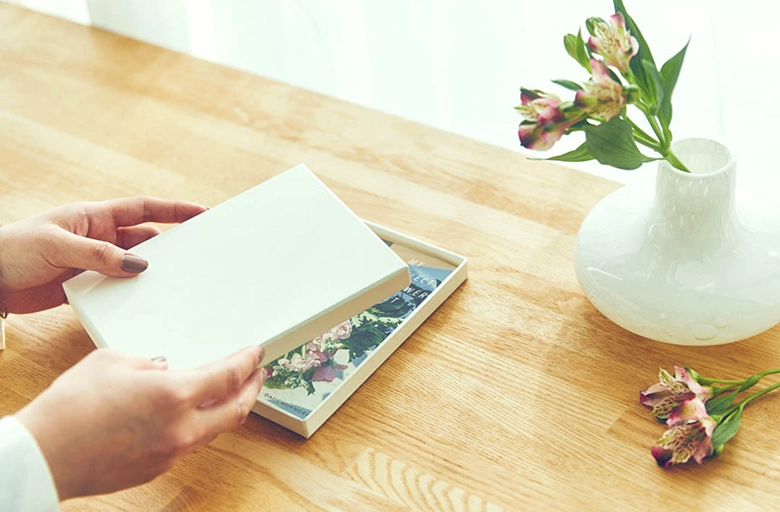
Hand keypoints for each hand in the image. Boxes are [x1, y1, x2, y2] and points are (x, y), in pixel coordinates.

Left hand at [0, 197, 205, 313]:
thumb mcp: (57, 246)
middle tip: (194, 255)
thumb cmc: (12, 250)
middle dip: (168, 246)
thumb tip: (139, 265)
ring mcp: (93, 262)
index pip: (143, 209)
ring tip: (172, 283)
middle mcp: (98, 238)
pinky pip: (116, 288)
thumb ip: (99, 255)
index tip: (201, 212)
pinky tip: (141, 302)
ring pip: (132, 266)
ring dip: (148, 274)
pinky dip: (129, 294)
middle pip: (144, 240)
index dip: (173, 210)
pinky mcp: (85, 285)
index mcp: (94, 218)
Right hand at [15, 345, 266, 499]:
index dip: (247, 363)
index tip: (256, 355)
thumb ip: (151, 362)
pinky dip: (200, 426)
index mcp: (174, 395)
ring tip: (230, 394)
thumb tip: (166, 369)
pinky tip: (192, 415)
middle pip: (236, 410)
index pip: (228, 376)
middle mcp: (181, 428)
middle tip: (258, 375)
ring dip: (228, 410)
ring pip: (215, 430)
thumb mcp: (114, 360)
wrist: (44, 455)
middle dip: (252, 389)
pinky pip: (190, 444)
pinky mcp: (157, 469)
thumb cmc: (71, 407)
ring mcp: (171, 453)